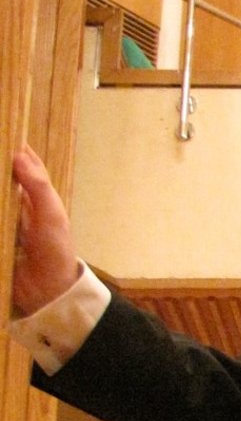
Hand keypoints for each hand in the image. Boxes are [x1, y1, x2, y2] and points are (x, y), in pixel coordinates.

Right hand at [11, 146, 78, 314]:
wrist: (47, 291)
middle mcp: (15, 203)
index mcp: (34, 195)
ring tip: (2, 204)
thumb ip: (38, 186)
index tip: (0, 129)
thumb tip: (18, 154)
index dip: (11, 146)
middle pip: (2, 179)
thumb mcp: (52, 216)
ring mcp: (2, 221)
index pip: (20, 163)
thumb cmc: (55, 251)